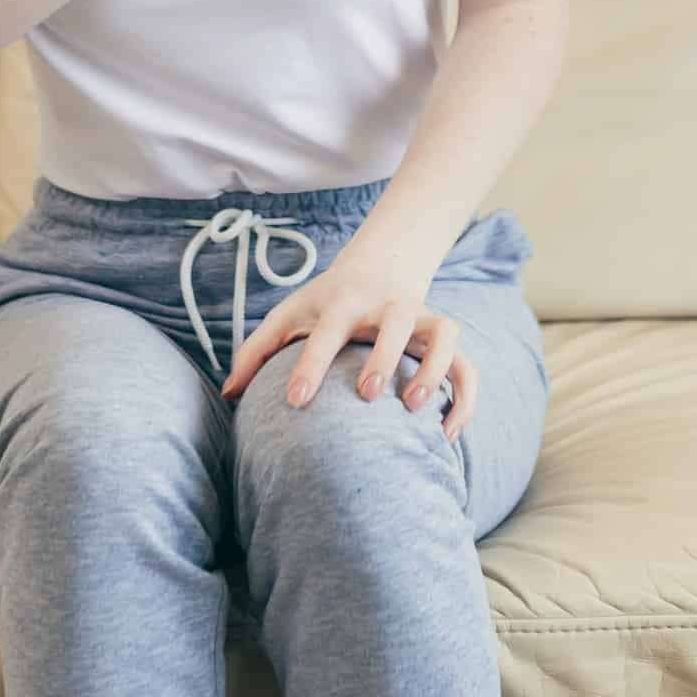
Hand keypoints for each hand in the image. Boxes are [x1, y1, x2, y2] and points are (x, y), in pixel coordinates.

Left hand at [215, 242, 480, 443]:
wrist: (383, 263)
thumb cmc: (327, 300)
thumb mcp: (290, 313)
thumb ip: (257, 350)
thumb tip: (228, 393)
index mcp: (345, 301)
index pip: (327, 329)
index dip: (311, 364)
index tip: (294, 400)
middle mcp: (389, 306)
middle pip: (396, 321)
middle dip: (384, 356)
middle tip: (367, 395)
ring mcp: (425, 319)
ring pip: (445, 335)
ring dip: (434, 368)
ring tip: (415, 407)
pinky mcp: (446, 339)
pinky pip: (468, 367)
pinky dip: (465, 399)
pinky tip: (445, 435)